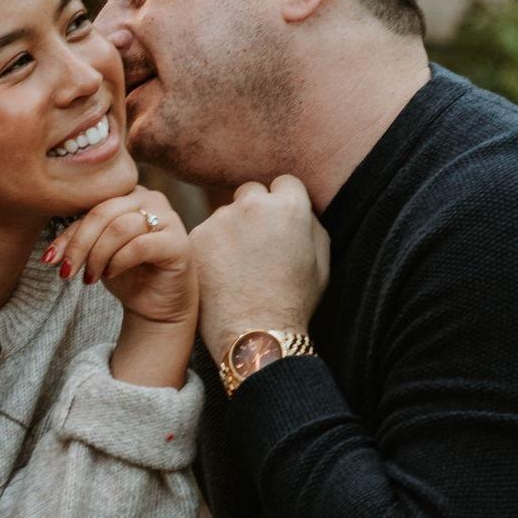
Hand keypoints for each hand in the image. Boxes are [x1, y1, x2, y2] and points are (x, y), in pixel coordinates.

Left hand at [45, 186, 196, 329]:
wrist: (156, 304)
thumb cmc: (126, 273)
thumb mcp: (96, 251)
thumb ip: (80, 237)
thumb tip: (49, 252)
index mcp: (129, 193)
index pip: (91, 205)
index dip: (68, 234)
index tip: (49, 259)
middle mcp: (151, 198)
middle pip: (103, 212)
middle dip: (79, 245)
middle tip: (67, 272)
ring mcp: (168, 218)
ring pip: (119, 228)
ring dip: (98, 256)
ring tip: (91, 277)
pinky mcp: (178, 242)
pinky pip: (139, 246)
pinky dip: (118, 262)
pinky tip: (110, 274)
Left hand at [190, 175, 330, 362]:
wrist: (256, 334)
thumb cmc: (294, 303)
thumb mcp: (322, 262)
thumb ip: (311, 224)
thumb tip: (300, 207)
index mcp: (290, 206)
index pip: (284, 183)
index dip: (283, 204)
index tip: (279, 226)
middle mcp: (253, 204)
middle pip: (250, 193)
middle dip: (253, 212)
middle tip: (256, 247)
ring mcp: (221, 219)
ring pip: (224, 214)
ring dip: (230, 231)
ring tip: (238, 269)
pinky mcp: (196, 236)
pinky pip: (205, 234)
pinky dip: (210, 249)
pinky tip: (220, 275)